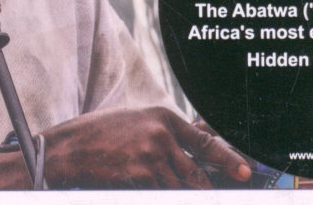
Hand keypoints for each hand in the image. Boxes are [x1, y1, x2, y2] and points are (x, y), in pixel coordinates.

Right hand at [0, 106, 250, 189]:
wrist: (69, 148)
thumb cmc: (99, 134)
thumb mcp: (135, 122)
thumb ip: (163, 132)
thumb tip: (188, 146)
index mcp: (163, 116)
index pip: (204, 140)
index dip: (227, 158)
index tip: (243, 171)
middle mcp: (162, 134)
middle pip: (196, 171)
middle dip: (206, 188)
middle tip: (215, 194)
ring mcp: (152, 155)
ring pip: (180, 188)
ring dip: (180, 194)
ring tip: (177, 191)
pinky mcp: (140, 175)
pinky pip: (161, 194)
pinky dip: (162, 195)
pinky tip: (154, 189)